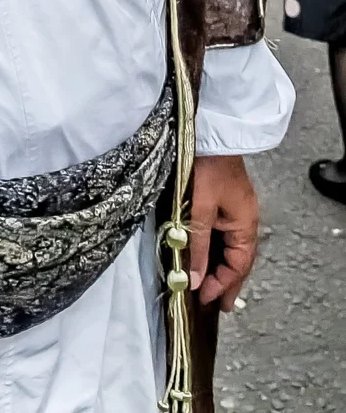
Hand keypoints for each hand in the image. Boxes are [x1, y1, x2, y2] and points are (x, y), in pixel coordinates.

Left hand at [189, 154, 258, 311]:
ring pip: (228, 247)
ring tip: (207, 285)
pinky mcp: (221, 202)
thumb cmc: (206, 169)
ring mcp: (233, 211)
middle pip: (237, 259)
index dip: (222, 284)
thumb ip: (196, 245)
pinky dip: (212, 248)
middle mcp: (243, 220)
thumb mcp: (199, 210)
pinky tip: (203, 255)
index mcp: (244, 225)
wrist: (208, 135)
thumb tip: (193, 280)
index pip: (238, 265)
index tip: (206, 299)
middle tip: (215, 303)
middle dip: (225, 281)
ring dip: (218, 266)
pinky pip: (220, 233)